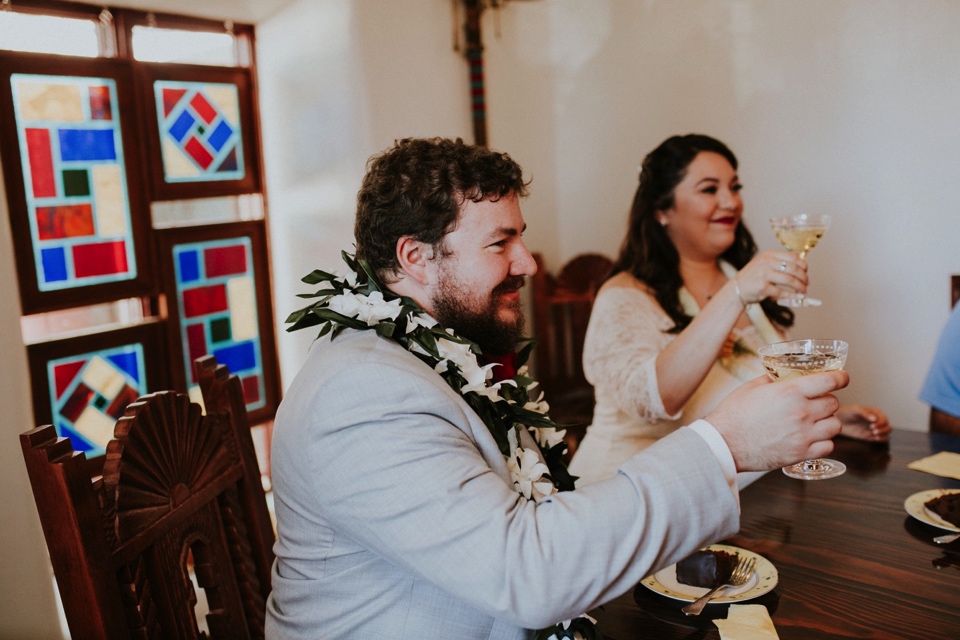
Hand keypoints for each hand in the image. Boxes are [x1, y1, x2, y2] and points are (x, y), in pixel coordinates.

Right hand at [706, 370, 848, 471]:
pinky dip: (823, 441)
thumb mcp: (752, 387)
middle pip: (833, 403)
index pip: (830, 381)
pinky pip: (828, 446)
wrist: (724, 443)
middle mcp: (801, 412)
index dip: (840, 377)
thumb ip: (773, 380)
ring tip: (814, 421)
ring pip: (835, 425)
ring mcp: (803, 435)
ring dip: (827, 421)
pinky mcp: (801, 454)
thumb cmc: (733, 414)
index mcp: (790, 392)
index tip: (842, 378)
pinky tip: (811, 438)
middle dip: (826, 400)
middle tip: (815, 402)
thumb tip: (783, 376)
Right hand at [734, 250, 807, 303]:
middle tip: (807, 284)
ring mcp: (764, 275)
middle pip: (793, 268)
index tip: (806, 271)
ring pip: (790, 280)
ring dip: (800, 287)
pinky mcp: (762, 287)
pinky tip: (796, 298)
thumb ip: (779, 263)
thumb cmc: (753, 277)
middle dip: (804, 277)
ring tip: (803, 291)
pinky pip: (782, 292)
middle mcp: (766, 263)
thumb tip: (801, 268)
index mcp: (768, 255)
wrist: (736, 289)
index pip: (793, 256)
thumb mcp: (764, 264)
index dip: (803, 265)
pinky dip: (791, 296)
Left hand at [837, 404, 890, 441]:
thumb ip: (865, 413)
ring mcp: (875, 428)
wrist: (838, 421)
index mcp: (875, 412)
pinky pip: (882, 438)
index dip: (880, 423)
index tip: (872, 426)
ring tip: (875, 435)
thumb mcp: (855, 410)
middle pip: (887, 426)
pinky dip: (882, 438)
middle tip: (873, 431)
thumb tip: (875, 419)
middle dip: (883, 429)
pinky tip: (875, 438)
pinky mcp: (871, 436)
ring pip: (887, 432)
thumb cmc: (846, 412)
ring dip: (884, 434)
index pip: (884, 419)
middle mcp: (877, 420)